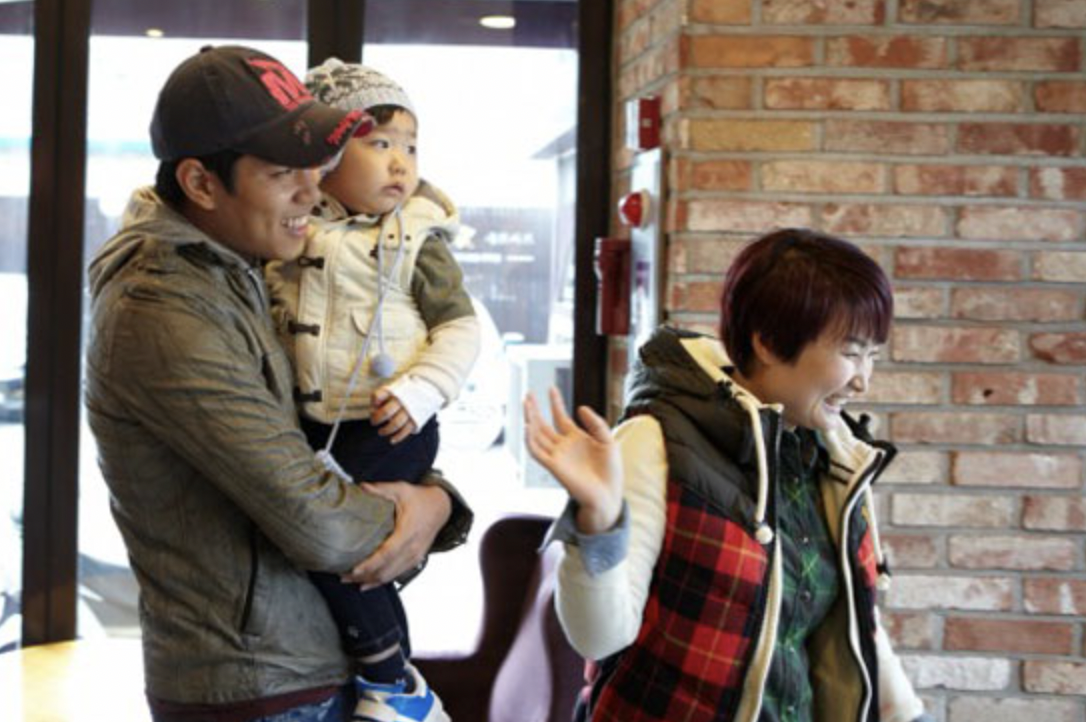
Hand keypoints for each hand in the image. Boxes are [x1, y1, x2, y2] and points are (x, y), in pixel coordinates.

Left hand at [341, 481, 450, 588]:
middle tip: (343, 576)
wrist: (441, 507)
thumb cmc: (420, 499)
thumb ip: (381, 490)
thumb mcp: (401, 490)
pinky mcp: (415, 560)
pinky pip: (396, 575)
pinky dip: (381, 581)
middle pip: (386, 570)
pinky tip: (367, 583)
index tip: (354, 569)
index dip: (370, 564)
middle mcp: (413, 548)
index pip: (387, 553)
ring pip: (390, 576)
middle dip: (364, 576)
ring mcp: (415, 556)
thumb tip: (361, 487)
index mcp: (408, 532)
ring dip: (370, 580)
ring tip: (350, 579)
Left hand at [371, 387, 416, 443]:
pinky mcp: (417, 419)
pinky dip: (398, 437)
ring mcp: (410, 411)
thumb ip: (380, 396)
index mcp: (395, 392)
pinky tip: (392, 440)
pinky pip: (406, 430)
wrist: (427, 390)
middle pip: (386, 412)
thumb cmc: (403, 393)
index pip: (378, 396)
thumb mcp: (392, 388)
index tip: (373, 408)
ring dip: (386, 430)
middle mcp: (403, 401)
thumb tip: (374, 406)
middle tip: (373, 422)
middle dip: (376, 419)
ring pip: (396, 424)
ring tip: (380, 432)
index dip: (373, 404)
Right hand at [523, 387, 622, 533]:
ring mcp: (557, 455)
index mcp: (576, 438)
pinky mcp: (554, 467)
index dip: (555, 402)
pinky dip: (530, 440)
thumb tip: (580, 408)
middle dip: (534, 409)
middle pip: (543, 424)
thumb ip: (596, 423)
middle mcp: (563, 446)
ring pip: (537, 435)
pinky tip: (528, 427)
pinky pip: (537, 452)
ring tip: (526, 405)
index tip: (550, 387)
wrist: (609, 495)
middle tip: (527, 394)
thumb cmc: (610, 472)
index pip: (560, 416)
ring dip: (530, 420)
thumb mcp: (608, 440)